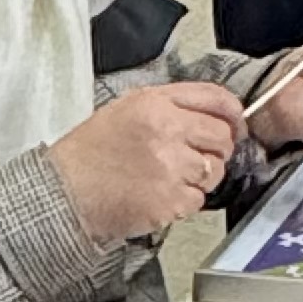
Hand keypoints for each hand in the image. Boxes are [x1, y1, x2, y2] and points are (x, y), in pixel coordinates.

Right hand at [50, 80, 246, 244]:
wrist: (66, 193)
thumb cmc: (92, 153)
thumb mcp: (126, 110)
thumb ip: (170, 105)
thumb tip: (216, 114)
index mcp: (155, 103)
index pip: (216, 99)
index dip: (233, 114)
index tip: (236, 125)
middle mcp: (166, 130)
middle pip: (222, 137)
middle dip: (217, 149)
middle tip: (196, 157)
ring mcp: (170, 167)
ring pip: (215, 170)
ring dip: (200, 177)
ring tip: (170, 178)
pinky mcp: (170, 200)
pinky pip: (199, 200)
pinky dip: (186, 202)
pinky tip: (161, 195)